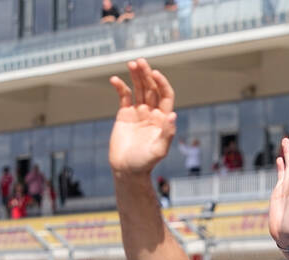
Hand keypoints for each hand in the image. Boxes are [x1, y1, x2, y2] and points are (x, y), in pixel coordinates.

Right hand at [108, 59, 176, 176]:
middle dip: (147, 75)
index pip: (165, 95)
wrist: (127, 170)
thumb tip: (173, 115)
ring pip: (139, 89)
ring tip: (131, 63)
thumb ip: (167, 133)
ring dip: (136, 76)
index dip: (162, 83)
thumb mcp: (159, 150)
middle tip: (140, 61)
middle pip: (151, 88)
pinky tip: (115, 79)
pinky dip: (120, 87)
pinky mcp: (124, 115)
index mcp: (163, 119)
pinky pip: (124, 97)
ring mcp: (138, 113)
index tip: (155, 74)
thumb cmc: (145, 163)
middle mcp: (152, 113)